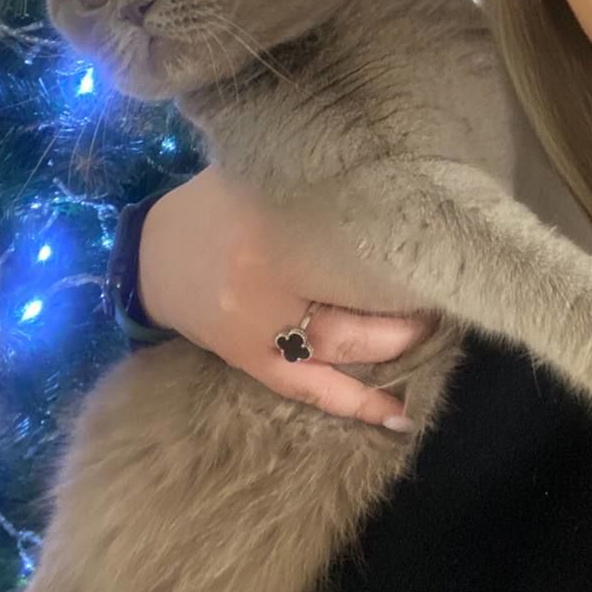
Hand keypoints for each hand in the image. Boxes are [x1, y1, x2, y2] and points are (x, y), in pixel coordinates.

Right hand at [137, 166, 432, 430]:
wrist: (147, 256)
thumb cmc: (212, 207)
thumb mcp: (257, 175)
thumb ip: (314, 183)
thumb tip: (389, 176)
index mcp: (269, 228)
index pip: (350, 245)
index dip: (398, 253)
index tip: (437, 247)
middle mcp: (263, 284)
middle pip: (351, 295)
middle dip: (404, 299)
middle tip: (443, 288)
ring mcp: (256, 331)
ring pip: (338, 346)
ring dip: (393, 345)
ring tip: (435, 335)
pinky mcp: (249, 362)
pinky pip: (308, 389)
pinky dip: (356, 403)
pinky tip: (401, 415)